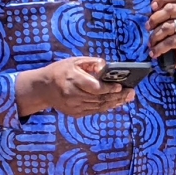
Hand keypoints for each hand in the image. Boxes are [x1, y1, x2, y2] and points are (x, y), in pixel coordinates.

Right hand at [18, 57, 134, 117]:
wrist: (43, 88)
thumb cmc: (61, 71)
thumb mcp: (74, 61)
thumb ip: (91, 63)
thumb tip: (107, 67)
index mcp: (72, 79)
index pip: (94, 87)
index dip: (109, 88)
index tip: (121, 86)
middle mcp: (73, 95)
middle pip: (99, 98)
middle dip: (117, 96)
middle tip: (131, 93)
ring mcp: (73, 106)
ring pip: (99, 106)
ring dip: (114, 103)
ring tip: (127, 98)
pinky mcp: (74, 113)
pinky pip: (94, 111)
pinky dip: (106, 107)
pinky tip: (116, 103)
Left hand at [147, 0, 175, 71]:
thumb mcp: (170, 23)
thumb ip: (163, 15)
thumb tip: (150, 12)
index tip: (153, 6)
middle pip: (168, 9)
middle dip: (154, 19)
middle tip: (148, 27)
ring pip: (167, 27)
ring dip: (154, 37)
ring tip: (151, 44)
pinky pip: (169, 42)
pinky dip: (159, 48)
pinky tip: (154, 52)